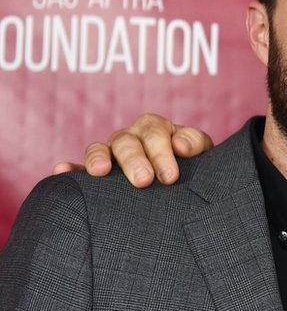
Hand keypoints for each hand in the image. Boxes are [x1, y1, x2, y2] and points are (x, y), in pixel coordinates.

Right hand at [52, 113, 213, 186]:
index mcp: (156, 128)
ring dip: (98, 158)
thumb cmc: (192, 163)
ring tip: (100, 171)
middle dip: (134, 161)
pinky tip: (62, 171)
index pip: (155, 134)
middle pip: (127, 142)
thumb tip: (181, 145)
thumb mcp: (200, 152)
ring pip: (99, 149)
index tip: (171, 177)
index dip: (162, 153)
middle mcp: (130, 136)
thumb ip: (194, 144)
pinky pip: (78, 168)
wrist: (182, 179)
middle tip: (143, 181)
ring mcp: (110, 152)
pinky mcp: (95, 170)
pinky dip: (70, 169)